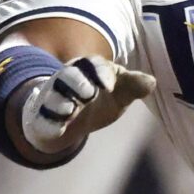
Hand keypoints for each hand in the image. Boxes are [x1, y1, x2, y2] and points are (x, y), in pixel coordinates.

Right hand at [20, 55, 155, 153]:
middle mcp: (66, 80)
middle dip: (78, 83)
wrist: (70, 122)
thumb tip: (151, 82)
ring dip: (60, 103)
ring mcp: (52, 99)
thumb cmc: (99, 101)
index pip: (92, 63)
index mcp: (88, 69)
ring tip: (70, 111)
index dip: (100, 72)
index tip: (110, 86)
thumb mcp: (119, 94)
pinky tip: (58, 130)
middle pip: (68, 75)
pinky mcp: (42, 118)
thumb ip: (133, 87)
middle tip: (90, 94)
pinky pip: (42, 120)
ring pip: (52, 96)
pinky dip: (49, 124)